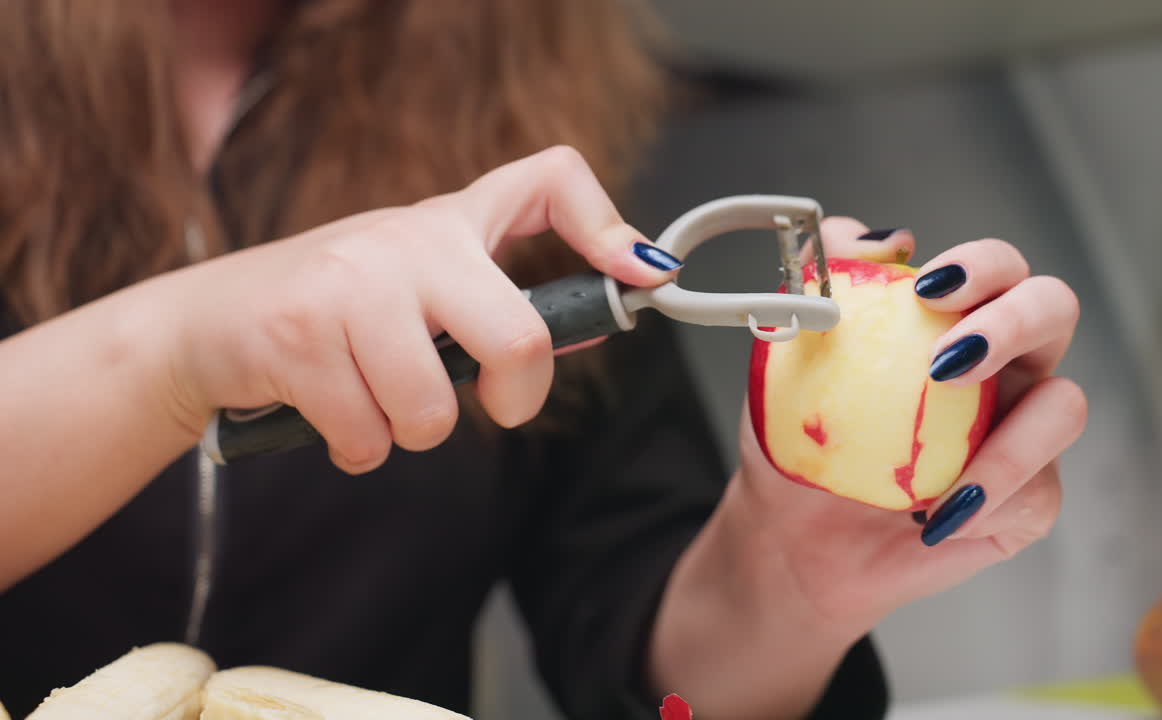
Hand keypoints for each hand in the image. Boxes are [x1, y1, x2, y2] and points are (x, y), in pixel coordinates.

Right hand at [153, 146, 679, 472]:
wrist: (201, 324)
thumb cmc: (327, 312)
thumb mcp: (410, 285)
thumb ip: (486, 305)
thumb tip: (584, 332)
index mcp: (446, 224)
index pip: (548, 180)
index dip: (606, 227)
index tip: (640, 276)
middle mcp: (407, 239)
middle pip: (519, 334)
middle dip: (516, 395)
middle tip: (496, 405)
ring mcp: (351, 283)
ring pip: (433, 409)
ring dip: (409, 432)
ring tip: (373, 400)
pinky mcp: (299, 335)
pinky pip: (369, 437)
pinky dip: (358, 449)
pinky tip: (331, 414)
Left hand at [733, 217, 1086, 625]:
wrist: (793, 538)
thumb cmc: (801, 444)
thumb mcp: (789, 360)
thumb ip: (823, 282)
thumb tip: (882, 240)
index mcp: (956, 322)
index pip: (996, 269)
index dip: (980, 265)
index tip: (927, 288)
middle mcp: (1004, 368)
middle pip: (1055, 308)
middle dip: (1014, 320)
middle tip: (946, 361)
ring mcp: (1022, 432)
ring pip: (1066, 408)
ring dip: (1010, 437)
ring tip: (937, 472)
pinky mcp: (1027, 500)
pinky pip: (1038, 494)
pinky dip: (986, 502)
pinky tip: (932, 519)